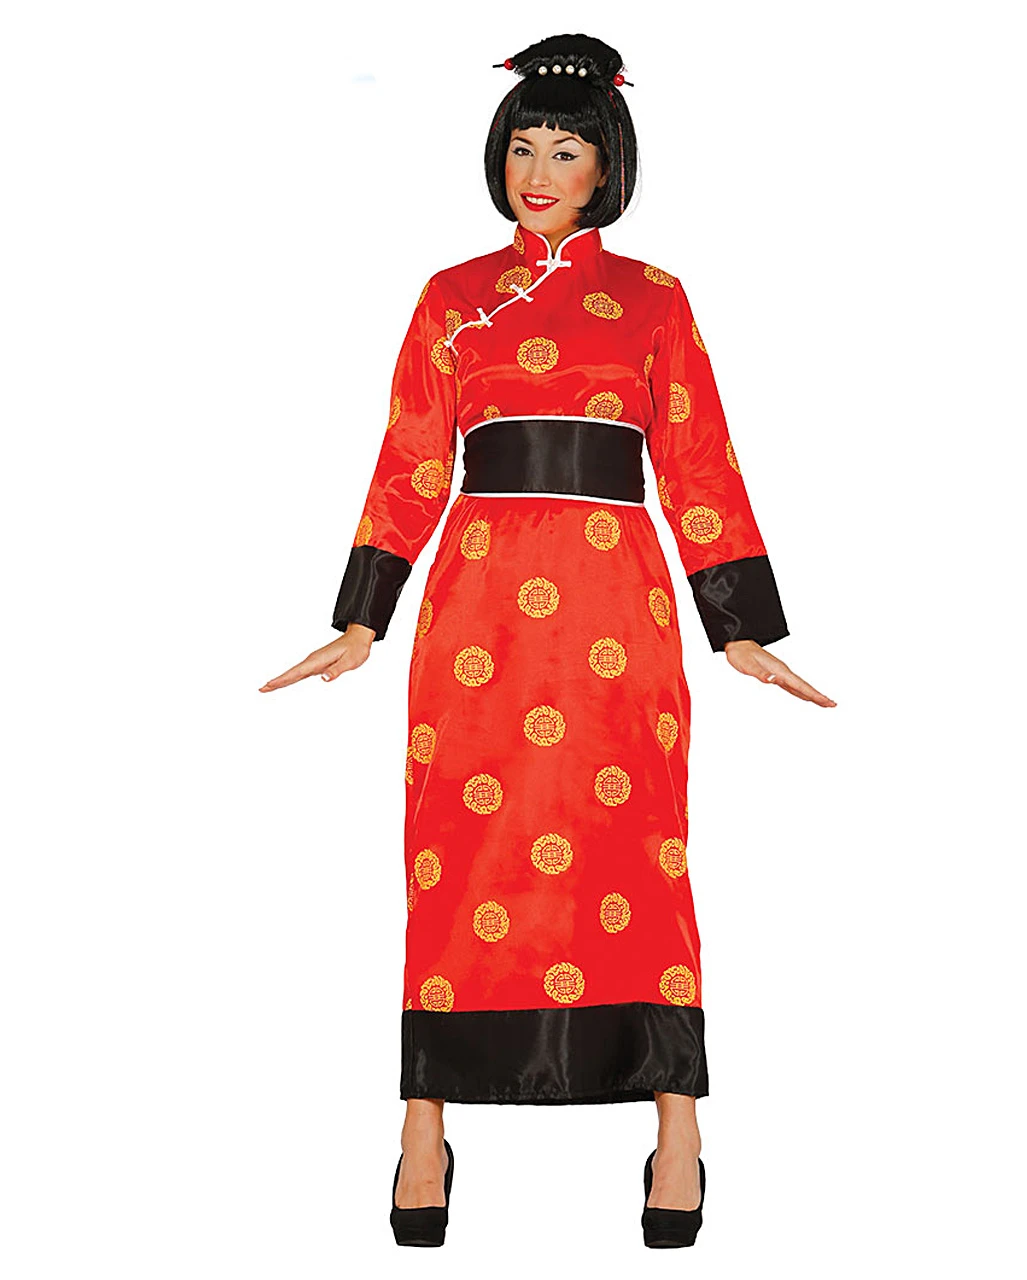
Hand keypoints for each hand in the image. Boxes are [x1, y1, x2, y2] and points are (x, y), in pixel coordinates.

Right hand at [259, 623, 375, 691]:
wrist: (358, 637)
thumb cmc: (355, 649)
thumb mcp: (349, 661)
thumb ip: (336, 670)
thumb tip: (324, 679)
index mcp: (318, 660)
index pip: (296, 672)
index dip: (282, 680)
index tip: (268, 685)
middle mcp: (313, 660)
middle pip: (291, 673)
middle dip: (277, 681)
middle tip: (262, 689)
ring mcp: (314, 662)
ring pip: (294, 673)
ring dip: (282, 680)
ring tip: (269, 687)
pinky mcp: (317, 663)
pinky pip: (301, 672)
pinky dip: (292, 677)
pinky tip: (287, 682)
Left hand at [723, 639, 835, 706]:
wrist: (738, 643)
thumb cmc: (741, 654)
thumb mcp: (748, 665)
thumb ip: (761, 673)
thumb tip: (773, 680)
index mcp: (779, 670)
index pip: (800, 685)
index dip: (814, 694)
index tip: (826, 701)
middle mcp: (782, 671)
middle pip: (804, 686)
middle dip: (818, 696)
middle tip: (832, 704)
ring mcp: (780, 673)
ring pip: (800, 686)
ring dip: (811, 694)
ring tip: (823, 702)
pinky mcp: (776, 674)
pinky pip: (792, 686)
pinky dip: (800, 692)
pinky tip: (803, 696)